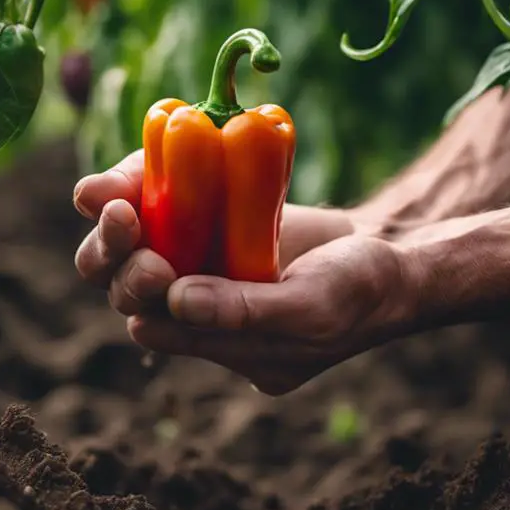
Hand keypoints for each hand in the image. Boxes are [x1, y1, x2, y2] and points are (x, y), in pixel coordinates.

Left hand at [74, 151, 412, 393]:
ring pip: (143, 245)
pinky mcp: (217, 225)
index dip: (138, 290)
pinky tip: (144, 164)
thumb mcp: (311, 307)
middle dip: (119, 255)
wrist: (391, 252)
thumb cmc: (361, 290)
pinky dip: (153, 185)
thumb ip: (245, 312)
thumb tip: (175, 302)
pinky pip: (170, 209)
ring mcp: (209, 265)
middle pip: (135, 288)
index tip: (147, 256)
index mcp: (225, 346)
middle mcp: (206, 311)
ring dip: (126, 220)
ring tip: (118, 192)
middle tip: (123, 217)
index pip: (157, 324)